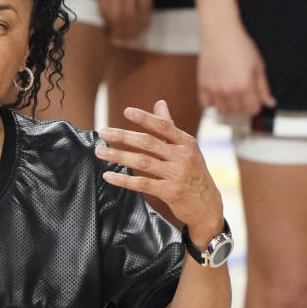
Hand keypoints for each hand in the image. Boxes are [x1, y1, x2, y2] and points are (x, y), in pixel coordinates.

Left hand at [96, 100, 222, 234]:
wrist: (206, 205)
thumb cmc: (193, 173)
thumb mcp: (186, 149)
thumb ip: (170, 127)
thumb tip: (160, 103)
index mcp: (186, 143)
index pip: (164, 126)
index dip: (145, 118)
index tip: (126, 111)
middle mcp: (183, 157)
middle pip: (148, 143)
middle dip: (123, 136)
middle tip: (103, 132)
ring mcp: (176, 175)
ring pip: (142, 162)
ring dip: (118, 156)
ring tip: (100, 152)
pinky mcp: (170, 192)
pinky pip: (142, 184)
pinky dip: (123, 179)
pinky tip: (109, 175)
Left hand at [98, 0, 162, 43]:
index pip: (103, 10)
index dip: (107, 25)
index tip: (111, 34)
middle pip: (115, 16)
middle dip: (119, 32)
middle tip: (125, 42)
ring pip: (129, 13)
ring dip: (132, 29)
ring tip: (135, 38)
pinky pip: (144, 5)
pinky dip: (144, 18)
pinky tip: (146, 25)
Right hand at [197, 23, 275, 114]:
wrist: (220, 34)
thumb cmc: (239, 46)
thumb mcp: (258, 66)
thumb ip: (264, 88)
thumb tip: (269, 102)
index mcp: (245, 86)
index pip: (252, 109)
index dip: (256, 105)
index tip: (255, 100)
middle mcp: (228, 91)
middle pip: (238, 112)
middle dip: (243, 107)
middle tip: (244, 96)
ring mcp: (214, 89)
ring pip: (222, 111)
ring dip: (228, 107)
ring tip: (231, 96)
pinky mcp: (203, 86)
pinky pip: (205, 104)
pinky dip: (212, 103)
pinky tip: (218, 96)